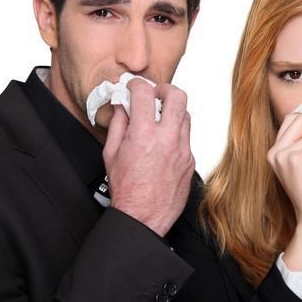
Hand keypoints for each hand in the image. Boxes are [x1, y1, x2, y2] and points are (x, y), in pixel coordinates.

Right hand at [102, 79, 194, 236]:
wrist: (143, 217)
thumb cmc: (126, 190)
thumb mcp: (111, 153)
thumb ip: (118, 124)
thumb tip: (123, 106)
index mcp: (144, 134)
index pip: (145, 93)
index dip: (137, 85)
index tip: (134, 87)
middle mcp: (167, 139)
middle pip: (177, 96)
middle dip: (164, 90)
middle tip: (155, 95)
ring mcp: (183, 149)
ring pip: (186, 115)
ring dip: (172, 112)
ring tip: (159, 120)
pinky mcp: (190, 160)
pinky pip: (187, 137)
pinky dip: (176, 134)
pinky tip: (164, 143)